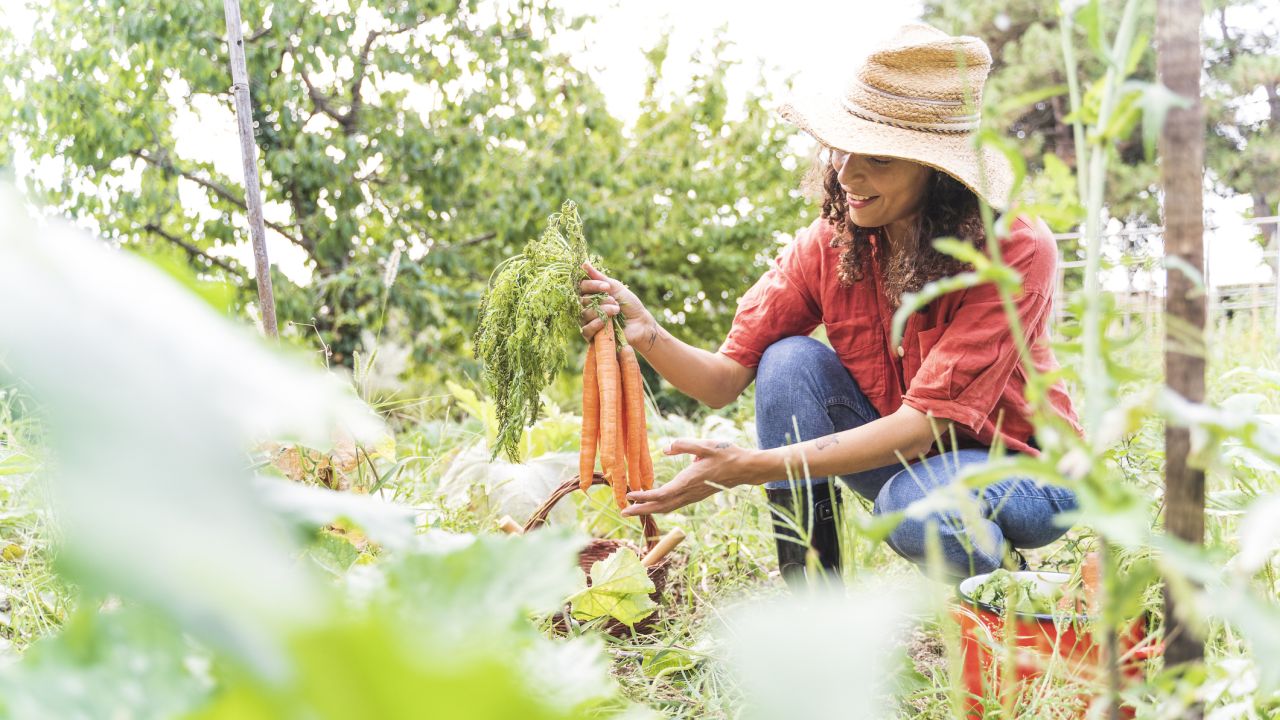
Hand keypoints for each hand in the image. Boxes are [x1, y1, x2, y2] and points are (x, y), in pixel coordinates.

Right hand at [578, 261, 656, 349]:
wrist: (640, 323)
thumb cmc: (629, 304)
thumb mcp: (615, 288)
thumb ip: (599, 277)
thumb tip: (584, 263)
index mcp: (591, 295)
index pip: (581, 287)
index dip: (591, 285)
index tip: (607, 286)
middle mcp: (587, 308)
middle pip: (582, 300)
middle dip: (600, 299)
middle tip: (615, 301)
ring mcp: (588, 322)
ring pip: (584, 314)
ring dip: (602, 310)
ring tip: (616, 310)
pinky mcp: (592, 336)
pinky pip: (586, 329)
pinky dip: (596, 324)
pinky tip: (607, 322)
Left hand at [621, 439, 755, 515]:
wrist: (745, 468)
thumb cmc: (726, 454)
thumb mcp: (706, 444)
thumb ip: (684, 445)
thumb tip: (665, 448)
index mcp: (689, 480)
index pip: (662, 493)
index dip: (645, 496)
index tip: (630, 495)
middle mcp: (690, 492)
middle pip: (661, 506)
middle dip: (641, 510)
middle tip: (623, 511)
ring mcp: (693, 496)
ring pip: (668, 508)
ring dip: (649, 510)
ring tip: (633, 511)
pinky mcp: (696, 496)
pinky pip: (675, 505)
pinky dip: (661, 507)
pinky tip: (653, 505)